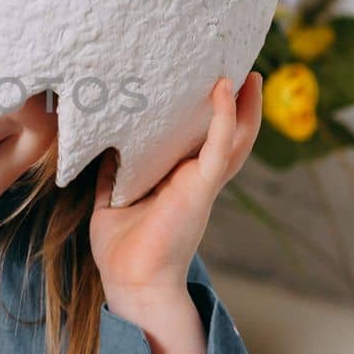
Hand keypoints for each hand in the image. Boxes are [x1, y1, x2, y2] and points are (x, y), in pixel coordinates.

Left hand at [89, 73, 262, 298]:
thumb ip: (114, 177)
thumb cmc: (124, 251)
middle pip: (229, 137)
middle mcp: (196, 180)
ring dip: (244, 106)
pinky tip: (224, 90)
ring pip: (235, 139)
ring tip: (249, 74)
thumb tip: (104, 152)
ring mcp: (202, 183)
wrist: (132, 283)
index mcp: (180, 183)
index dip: (212, 117)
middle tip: (242, 70)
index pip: (203, 143)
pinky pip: (218, 146)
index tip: (213, 86)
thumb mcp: (114, 203)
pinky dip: (223, 118)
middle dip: (240, 106)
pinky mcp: (200, 188)